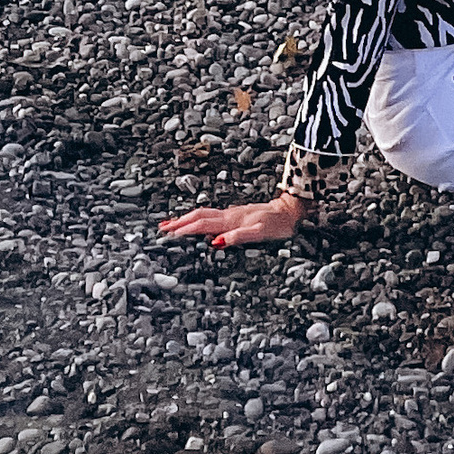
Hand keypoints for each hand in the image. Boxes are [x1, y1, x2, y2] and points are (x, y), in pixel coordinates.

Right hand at [157, 191, 302, 248]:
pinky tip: (199, 223)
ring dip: (187, 219)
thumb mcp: (260, 233)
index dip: (184, 229)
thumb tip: (216, 242)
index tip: (167, 234)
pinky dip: (199, 220)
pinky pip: (212, 216)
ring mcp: (232, 214)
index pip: (201, 224)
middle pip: (198, 216)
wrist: (291, 211)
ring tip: (173, 224)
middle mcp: (229, 215)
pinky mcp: (237, 215)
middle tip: (161, 228)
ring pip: (204, 214)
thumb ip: (238, 236)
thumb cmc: (278, 224)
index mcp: (231, 220)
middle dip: (179, 222)